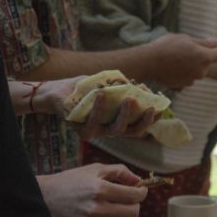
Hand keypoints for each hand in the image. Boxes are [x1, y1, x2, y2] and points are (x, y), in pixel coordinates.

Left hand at [37, 78, 158, 139]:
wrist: (55, 92)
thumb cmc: (82, 89)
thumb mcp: (105, 84)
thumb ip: (121, 86)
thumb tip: (140, 86)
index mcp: (115, 122)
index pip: (137, 125)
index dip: (150, 120)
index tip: (161, 109)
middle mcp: (107, 130)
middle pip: (130, 132)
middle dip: (143, 121)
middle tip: (151, 107)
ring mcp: (94, 132)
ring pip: (114, 130)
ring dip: (124, 115)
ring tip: (129, 98)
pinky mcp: (79, 130)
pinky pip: (91, 122)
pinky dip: (98, 108)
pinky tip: (102, 93)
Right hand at [37, 164, 147, 216]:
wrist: (44, 198)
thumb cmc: (71, 181)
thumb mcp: (94, 170)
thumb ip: (119, 171)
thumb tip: (138, 180)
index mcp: (101, 189)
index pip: (135, 196)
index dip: (141, 192)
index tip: (139, 191)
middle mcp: (97, 209)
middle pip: (133, 214)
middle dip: (134, 205)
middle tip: (126, 201)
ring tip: (115, 213)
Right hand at [143, 33, 216, 88]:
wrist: (149, 62)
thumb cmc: (166, 46)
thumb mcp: (185, 39)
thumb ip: (202, 42)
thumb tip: (215, 43)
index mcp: (204, 57)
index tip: (213, 46)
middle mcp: (201, 70)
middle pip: (207, 63)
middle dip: (201, 57)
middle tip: (186, 50)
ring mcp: (193, 79)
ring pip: (197, 70)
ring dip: (191, 65)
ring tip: (176, 58)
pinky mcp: (184, 85)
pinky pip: (188, 77)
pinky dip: (183, 73)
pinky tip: (172, 67)